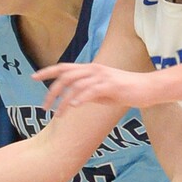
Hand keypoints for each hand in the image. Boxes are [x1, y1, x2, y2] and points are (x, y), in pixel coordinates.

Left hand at [33, 62, 160, 114]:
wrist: (148, 89)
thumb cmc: (127, 91)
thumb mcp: (103, 91)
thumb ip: (88, 93)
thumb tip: (74, 100)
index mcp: (91, 69)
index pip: (64, 67)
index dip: (47, 71)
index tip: (33, 77)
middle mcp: (94, 69)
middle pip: (65, 76)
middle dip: (51, 91)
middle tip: (44, 107)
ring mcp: (102, 76)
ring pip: (75, 85)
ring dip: (64, 101)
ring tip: (58, 115)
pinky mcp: (111, 85)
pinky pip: (90, 91)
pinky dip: (79, 98)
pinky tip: (73, 107)